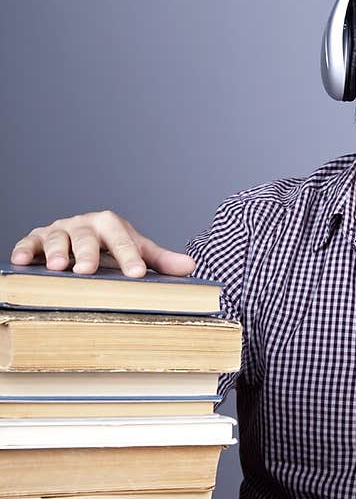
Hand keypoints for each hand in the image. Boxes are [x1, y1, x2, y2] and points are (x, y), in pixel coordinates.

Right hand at [9, 212, 196, 276]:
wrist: (81, 241)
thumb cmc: (110, 248)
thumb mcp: (136, 251)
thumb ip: (160, 259)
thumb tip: (190, 267)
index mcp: (111, 225)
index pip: (122, 240)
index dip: (129, 256)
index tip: (137, 274)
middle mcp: (84, 225)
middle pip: (86, 237)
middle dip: (87, 253)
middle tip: (88, 271)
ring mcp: (59, 231)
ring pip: (56, 238)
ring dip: (55, 252)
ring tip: (55, 268)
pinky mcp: (36, 239)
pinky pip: (29, 242)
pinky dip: (24, 250)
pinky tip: (21, 261)